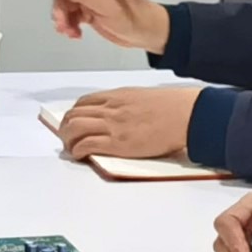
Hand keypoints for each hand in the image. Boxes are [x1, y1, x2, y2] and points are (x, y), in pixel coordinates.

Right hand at [36, 0, 170, 51]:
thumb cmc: (136, 18)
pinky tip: (75, 33)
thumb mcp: (108, 7)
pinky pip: (72, 14)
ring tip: (70, 31)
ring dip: (64, 18)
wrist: (149, 33)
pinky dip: (70, 24)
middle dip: (60, 7)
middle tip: (62, 23)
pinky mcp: (91, 9)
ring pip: (66, 3)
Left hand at [51, 83, 199, 163]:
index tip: (73, 122)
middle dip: (65, 127)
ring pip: (74, 128)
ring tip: (70, 148)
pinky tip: (79, 155)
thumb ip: (128, 104)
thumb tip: (122, 114)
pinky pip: (87, 144)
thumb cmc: (172, 107)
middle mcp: (111, 108)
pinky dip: (77, 150)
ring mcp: (113, 125)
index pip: (84, 102)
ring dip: (67, 140)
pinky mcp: (118, 142)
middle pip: (74, 115)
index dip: (74, 114)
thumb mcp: (144, 97)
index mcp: (117, 96)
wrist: (185, 114)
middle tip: (67, 138)